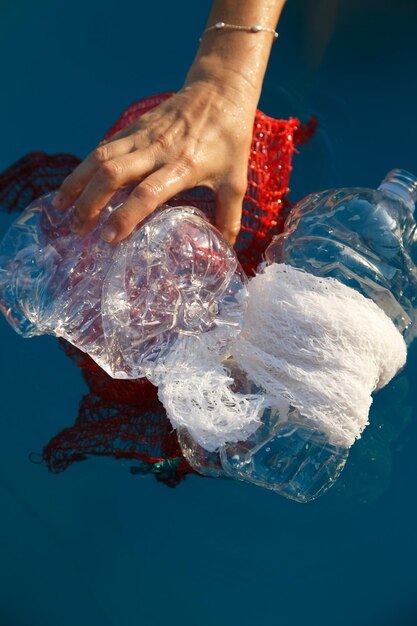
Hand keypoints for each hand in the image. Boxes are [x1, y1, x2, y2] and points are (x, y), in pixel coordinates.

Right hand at [53, 75, 257, 245]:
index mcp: (183, 166)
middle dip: (90, 203)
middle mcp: (157, 150)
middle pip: (112, 174)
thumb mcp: (236, 181)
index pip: (147, 194)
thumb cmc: (231, 138)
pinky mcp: (133, 127)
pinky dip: (85, 167)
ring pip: (99, 157)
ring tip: (61, 208)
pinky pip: (103, 147)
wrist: (220, 90)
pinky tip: (75, 185)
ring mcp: (142, 136)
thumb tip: (225, 250)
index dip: (125, 216)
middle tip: (78, 230)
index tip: (108, 238)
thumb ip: (230, 218)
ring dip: (77, 183)